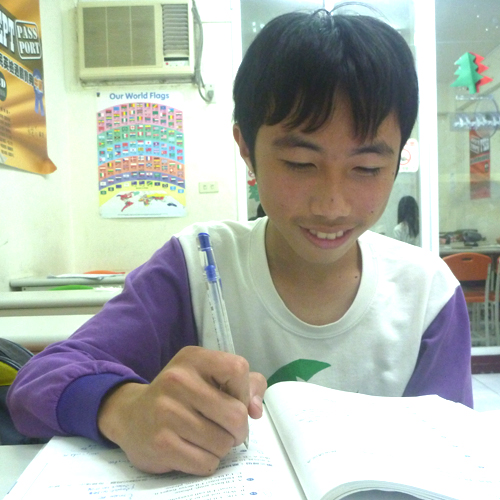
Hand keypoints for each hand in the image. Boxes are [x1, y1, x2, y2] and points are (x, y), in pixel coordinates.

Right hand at [97, 346, 266, 474]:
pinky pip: (206, 463)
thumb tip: (255, 409)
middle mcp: (177, 380)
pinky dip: (208, 461)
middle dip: (238, 428)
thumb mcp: (209, 376)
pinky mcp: (161, 443)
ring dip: (222, 446)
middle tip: (226, 429)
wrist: (131, 415)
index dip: (244, 391)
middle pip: (235, 414)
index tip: (233, 399)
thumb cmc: (181, 395)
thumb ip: (245, 384)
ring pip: (223, 442)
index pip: (238, 369)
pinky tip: (195, 450)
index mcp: (193, 358)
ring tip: (208, 438)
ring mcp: (167, 412)